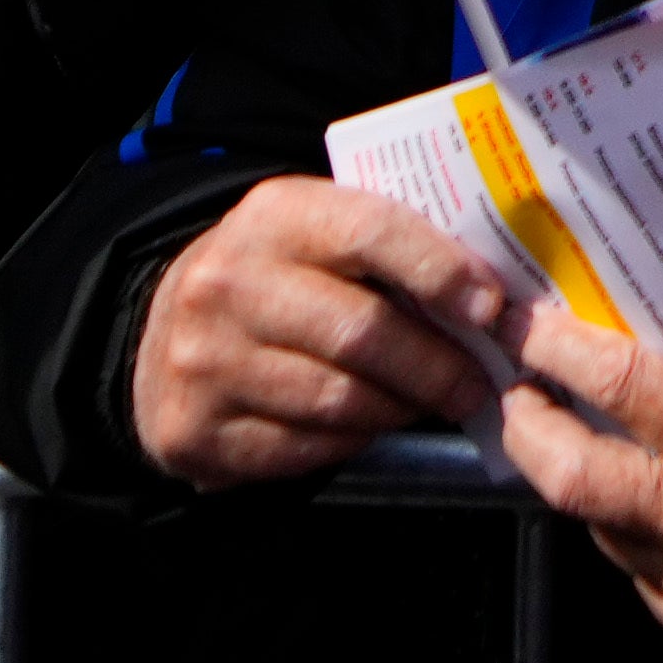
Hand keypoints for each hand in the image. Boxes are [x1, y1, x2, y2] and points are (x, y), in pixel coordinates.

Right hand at [132, 178, 528, 493]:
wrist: (168, 330)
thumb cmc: (282, 274)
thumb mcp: (323, 232)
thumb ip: (394, 246)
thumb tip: (494, 294)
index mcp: (275, 215)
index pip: (372, 232)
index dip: (440, 270)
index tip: (491, 307)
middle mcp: (227, 283)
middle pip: (361, 332)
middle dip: (437, 365)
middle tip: (481, 384)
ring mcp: (203, 360)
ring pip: (337, 399)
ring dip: (401, 408)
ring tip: (431, 402)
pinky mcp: (193, 430)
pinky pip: (302, 447)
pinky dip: (351, 440)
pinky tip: (370, 424)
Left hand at [499, 307, 662, 654]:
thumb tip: (648, 297)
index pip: (609, 380)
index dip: (553, 348)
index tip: (526, 328)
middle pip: (565, 472)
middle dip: (527, 426)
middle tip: (519, 393)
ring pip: (600, 526)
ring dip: (589, 483)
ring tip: (587, 443)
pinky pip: (641, 574)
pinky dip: (639, 536)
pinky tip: (650, 505)